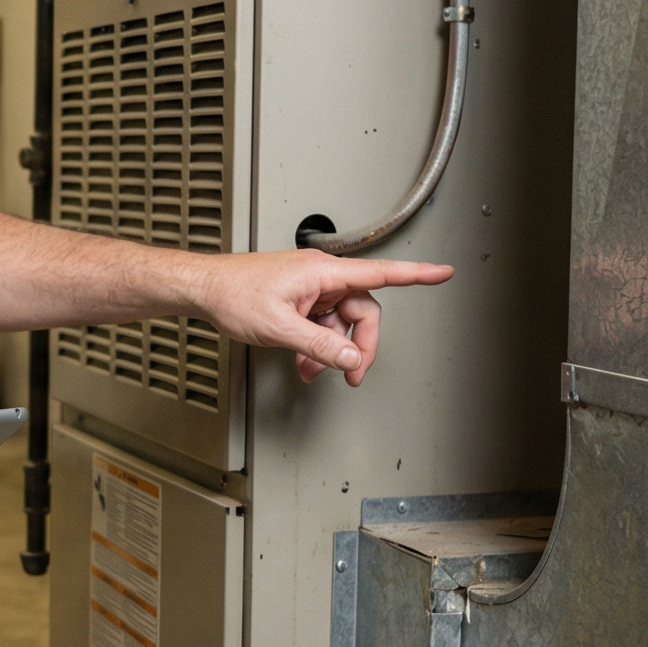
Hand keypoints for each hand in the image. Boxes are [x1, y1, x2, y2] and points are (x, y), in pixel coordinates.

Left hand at [190, 251, 454, 386]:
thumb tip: (352, 359)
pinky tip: (304, 362)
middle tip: (352, 375)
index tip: (443, 273)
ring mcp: (311, 289)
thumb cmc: (233, 294)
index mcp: (322, 272)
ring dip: (333, 351)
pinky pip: (322, 325)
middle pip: (363, 311)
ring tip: (312, 371)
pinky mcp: (300, 300)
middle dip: (359, 345)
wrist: (204, 289)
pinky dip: (318, 346)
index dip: (416, 275)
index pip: (380, 273)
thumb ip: (320, 346)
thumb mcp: (280, 327)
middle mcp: (321, 277)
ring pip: (341, 323)